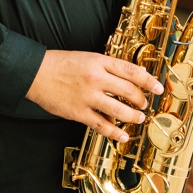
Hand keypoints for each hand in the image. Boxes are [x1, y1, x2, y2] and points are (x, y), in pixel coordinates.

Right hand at [26, 50, 163, 141]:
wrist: (33, 73)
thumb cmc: (58, 64)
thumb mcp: (86, 58)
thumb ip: (106, 67)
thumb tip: (130, 79)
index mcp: (98, 62)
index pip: (131, 71)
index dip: (149, 81)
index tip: (159, 88)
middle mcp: (95, 78)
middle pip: (129, 91)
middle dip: (141, 100)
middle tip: (144, 104)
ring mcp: (87, 96)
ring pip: (120, 110)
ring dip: (133, 116)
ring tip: (138, 118)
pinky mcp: (78, 112)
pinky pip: (102, 125)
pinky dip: (115, 132)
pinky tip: (123, 135)